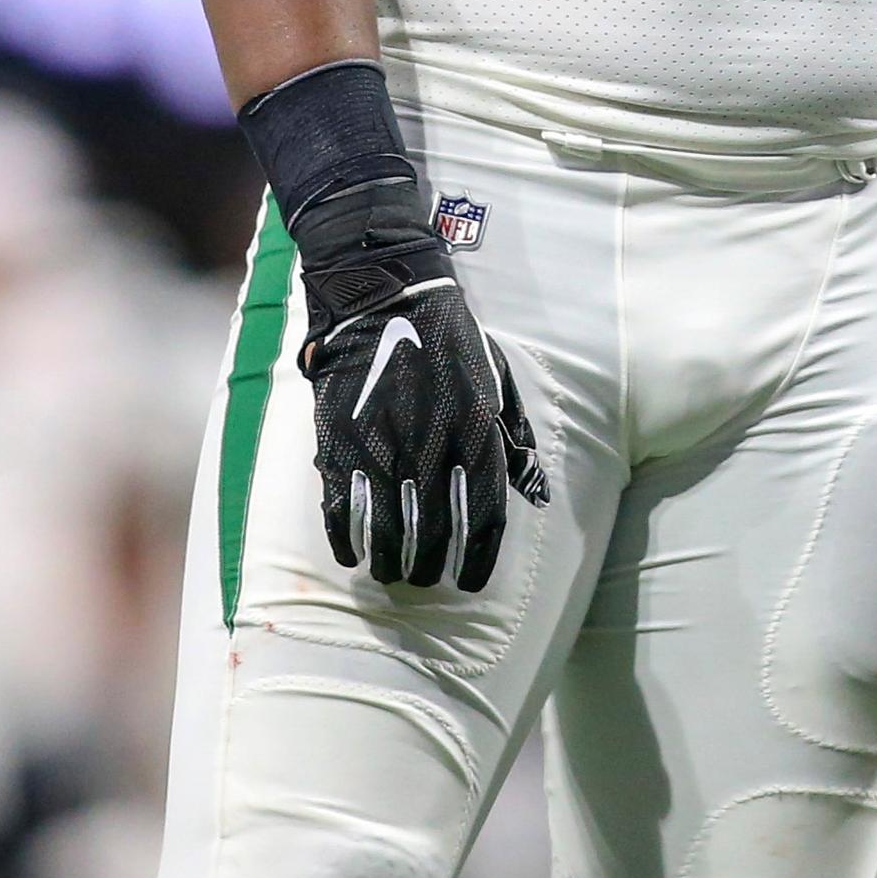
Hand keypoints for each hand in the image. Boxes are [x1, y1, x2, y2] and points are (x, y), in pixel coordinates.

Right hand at [290, 174, 546, 590]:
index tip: (470, 582)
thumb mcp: (496, 384)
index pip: (483, 519)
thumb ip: (515, 441)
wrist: (386, 296)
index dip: (477, 559)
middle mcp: (432, 451)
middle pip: (433, 534)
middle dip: (429, 567)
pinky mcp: (341, 442)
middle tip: (424, 579)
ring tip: (392, 574)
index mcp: (476, 436)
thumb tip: (536, 495)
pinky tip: (352, 555)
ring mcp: (383, 449)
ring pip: (387, 530)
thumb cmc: (450, 340)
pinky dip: (347, 538)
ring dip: (391, 561)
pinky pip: (343, 508)